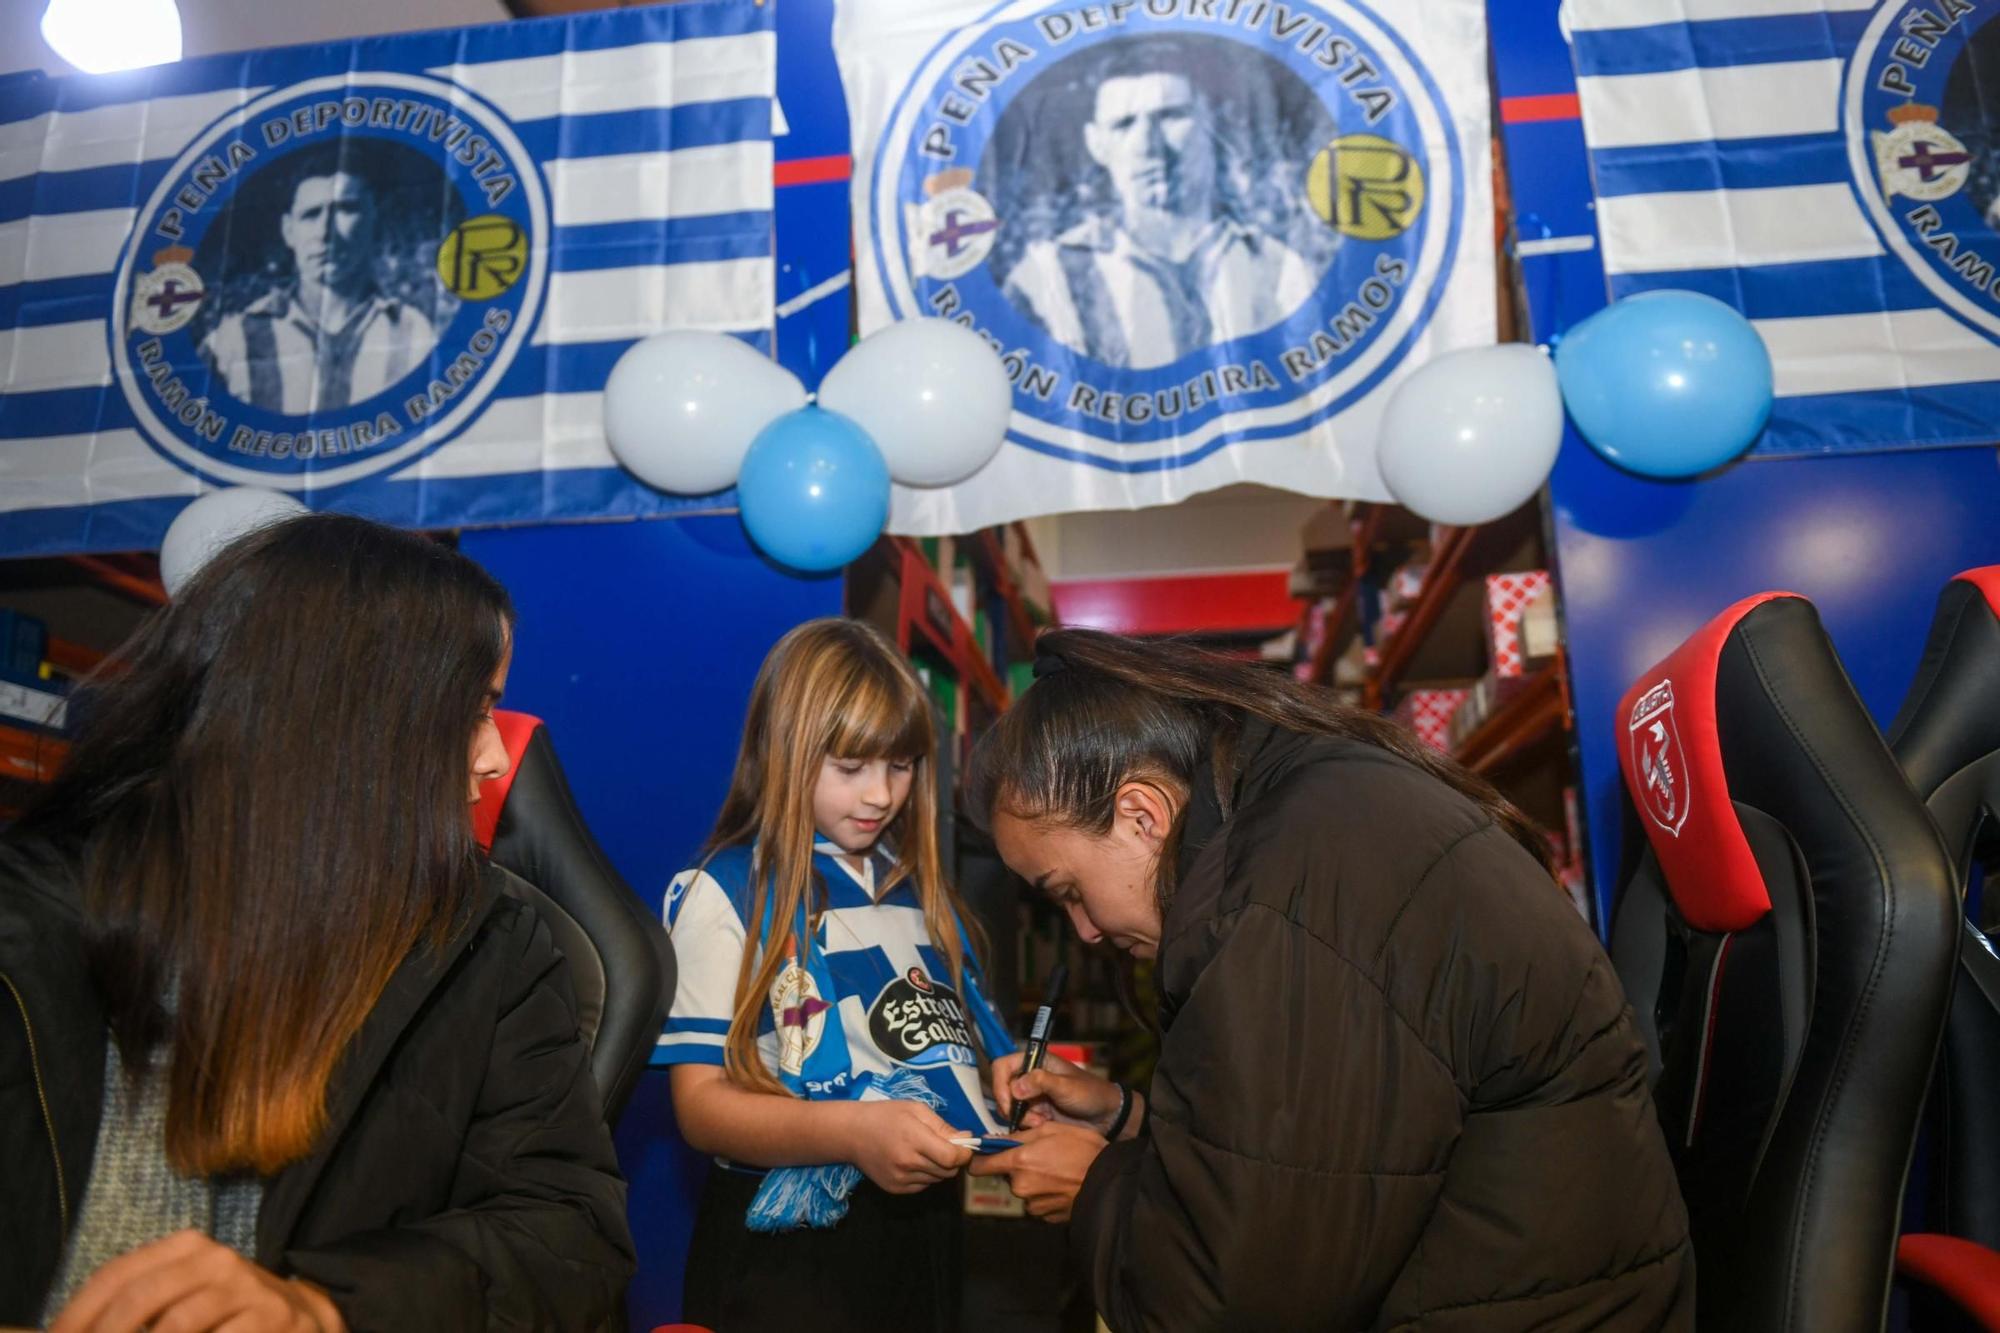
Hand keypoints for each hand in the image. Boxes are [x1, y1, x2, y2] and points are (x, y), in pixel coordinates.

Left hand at [49, 1230, 343, 1332]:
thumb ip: (139, 1302)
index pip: (116, 1274)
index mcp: (185, 1246)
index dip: (78, 1314)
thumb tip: (73, 1332)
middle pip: (140, 1297)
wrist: (301, 1316)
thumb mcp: (183, 1293)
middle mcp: (214, 1258)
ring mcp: (244, 1287)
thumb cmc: (224, 1312)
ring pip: (176, 1324)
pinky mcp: (269, 1317)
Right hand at [841, 1100, 975, 1193]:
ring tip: (925, 1152)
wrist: (852, 1133)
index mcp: (914, 1140)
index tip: (965, 1147)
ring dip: (938, 1168)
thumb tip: (967, 1138)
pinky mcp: (895, 1188)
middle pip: (947, 1171)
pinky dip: (925, 1176)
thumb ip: (942, 1126)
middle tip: (946, 1147)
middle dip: (953, 1161)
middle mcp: (908, 1163)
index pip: (951, 1158)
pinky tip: (913, 1162)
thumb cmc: (886, 1115)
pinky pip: (923, 1186)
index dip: (964, 1154)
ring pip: (936, 1180)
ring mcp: (900, 1179)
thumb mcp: (916, 1110)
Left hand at [967, 1122, 1107, 1222]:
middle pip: (1006, 1176)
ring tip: (1057, 1171)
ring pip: (1024, 1189)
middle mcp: (1020, 1187)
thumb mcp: (1051, 1129)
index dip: (979, 1160)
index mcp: (1018, 1161)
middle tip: (1041, 1156)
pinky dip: (1045, 1194)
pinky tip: (1062, 1186)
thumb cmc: (1082, 1149)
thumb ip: (1019, 1135)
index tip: (983, 1155)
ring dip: (1033, 1181)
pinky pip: (1038, 1202)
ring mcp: (1032, 1205)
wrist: (1109, 1182)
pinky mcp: (1045, 1217)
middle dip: (1018, 1167)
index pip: (979, 1167)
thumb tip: (996, 1140)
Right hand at [992, 1049, 1128, 1134]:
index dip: (1000, 1083)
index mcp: (1036, 1062)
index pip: (1003, 1066)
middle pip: (1003, 1089)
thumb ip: (1041, 1082)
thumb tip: (1015, 1087)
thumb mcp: (1067, 1086)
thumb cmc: (1090, 1094)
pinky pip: (1020, 1120)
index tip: (1008, 1103)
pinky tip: (1043, 1126)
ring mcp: (1032, 1096)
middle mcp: (1030, 1077)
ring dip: (1022, 1118)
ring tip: (1041, 1122)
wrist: (1107, 1117)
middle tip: (1029, 1118)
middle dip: (1012, 1107)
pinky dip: (1028, 1125)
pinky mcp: (1036, 1113)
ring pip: (1010, 1108)